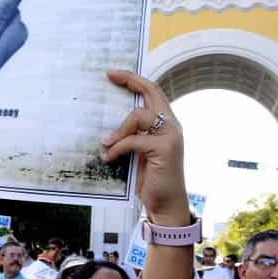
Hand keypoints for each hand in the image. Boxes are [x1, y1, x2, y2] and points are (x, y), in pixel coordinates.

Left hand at [101, 73, 187, 223]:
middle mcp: (172, 125)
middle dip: (130, 80)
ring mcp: (171, 135)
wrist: (166, 205)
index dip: (134, 80)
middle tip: (110, 76)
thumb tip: (109, 126)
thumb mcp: (139, 153)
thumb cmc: (152, 180)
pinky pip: (134, 140)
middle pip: (151, 92)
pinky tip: (108, 158)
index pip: (152, 92)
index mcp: (167, 123)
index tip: (113, 73)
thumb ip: (132, 136)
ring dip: (119, 129)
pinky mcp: (165, 149)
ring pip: (139, 116)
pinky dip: (118, 148)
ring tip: (105, 143)